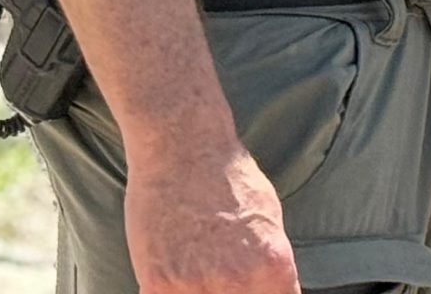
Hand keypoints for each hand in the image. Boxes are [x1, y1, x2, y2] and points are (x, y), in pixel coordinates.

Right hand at [123, 145, 299, 293]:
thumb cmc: (230, 178)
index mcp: (273, 265)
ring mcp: (195, 287)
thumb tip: (272, 288)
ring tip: (200, 272)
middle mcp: (237, 281)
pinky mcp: (157, 286)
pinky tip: (176, 278)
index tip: (257, 290)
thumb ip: (270, 264)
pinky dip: (173, 293)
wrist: (183, 150)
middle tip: (223, 278)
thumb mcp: (271, 218)